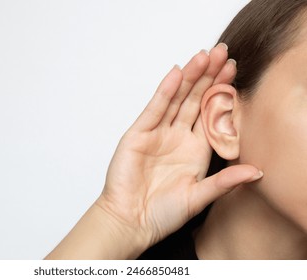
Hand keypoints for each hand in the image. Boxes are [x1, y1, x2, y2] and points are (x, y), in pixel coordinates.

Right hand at [97, 43, 262, 251]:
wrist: (130, 220)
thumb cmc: (162, 213)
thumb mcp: (199, 197)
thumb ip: (225, 181)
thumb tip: (256, 172)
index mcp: (195, 149)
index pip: (211, 115)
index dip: (222, 93)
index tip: (235, 72)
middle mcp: (177, 137)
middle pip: (195, 101)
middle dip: (208, 77)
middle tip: (222, 53)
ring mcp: (157, 133)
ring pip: (176, 99)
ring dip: (190, 78)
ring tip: (203, 56)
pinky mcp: (138, 133)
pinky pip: (154, 109)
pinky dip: (165, 91)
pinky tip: (176, 74)